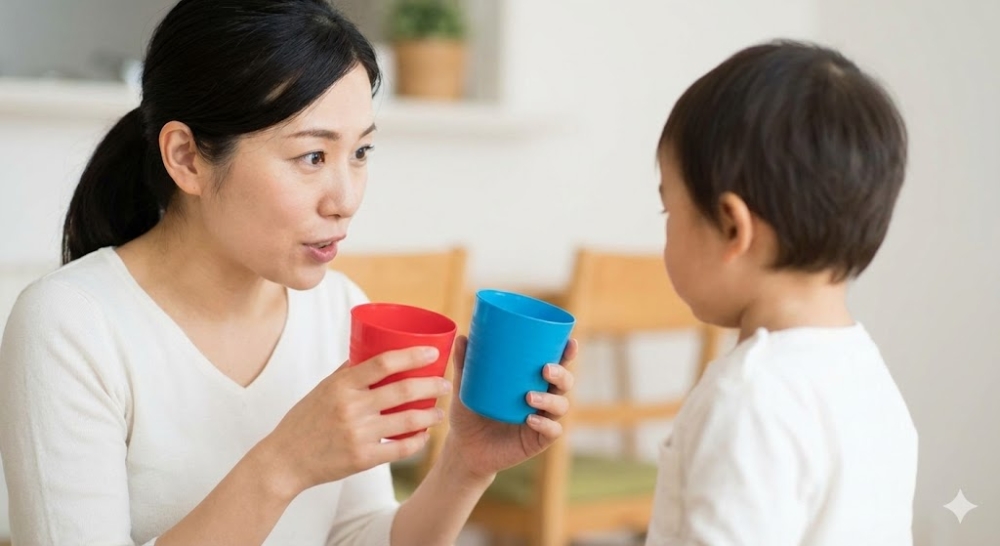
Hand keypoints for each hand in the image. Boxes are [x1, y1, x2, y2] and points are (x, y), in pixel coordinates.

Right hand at [258, 347, 451, 497]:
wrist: (285, 460)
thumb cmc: (304, 421)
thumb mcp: (322, 389)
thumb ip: (348, 373)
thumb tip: (373, 352)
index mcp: (342, 385)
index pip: (383, 362)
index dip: (412, 355)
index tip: (433, 352)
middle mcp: (352, 408)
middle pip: (403, 391)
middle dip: (432, 386)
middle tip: (445, 384)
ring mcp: (358, 434)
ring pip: (408, 422)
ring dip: (430, 415)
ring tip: (440, 412)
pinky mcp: (363, 459)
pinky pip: (400, 449)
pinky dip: (417, 442)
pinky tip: (424, 436)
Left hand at [442, 336, 577, 479]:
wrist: (464, 448)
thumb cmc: (468, 414)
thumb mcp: (465, 388)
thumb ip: (465, 364)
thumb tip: (462, 337)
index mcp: (531, 381)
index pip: (555, 364)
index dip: (567, 354)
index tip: (570, 342)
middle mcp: (542, 399)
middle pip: (564, 383)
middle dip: (561, 374)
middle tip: (545, 369)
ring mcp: (542, 419)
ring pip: (561, 406)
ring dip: (551, 399)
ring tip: (529, 396)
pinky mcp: (537, 440)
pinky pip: (551, 431)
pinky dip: (545, 424)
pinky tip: (531, 420)